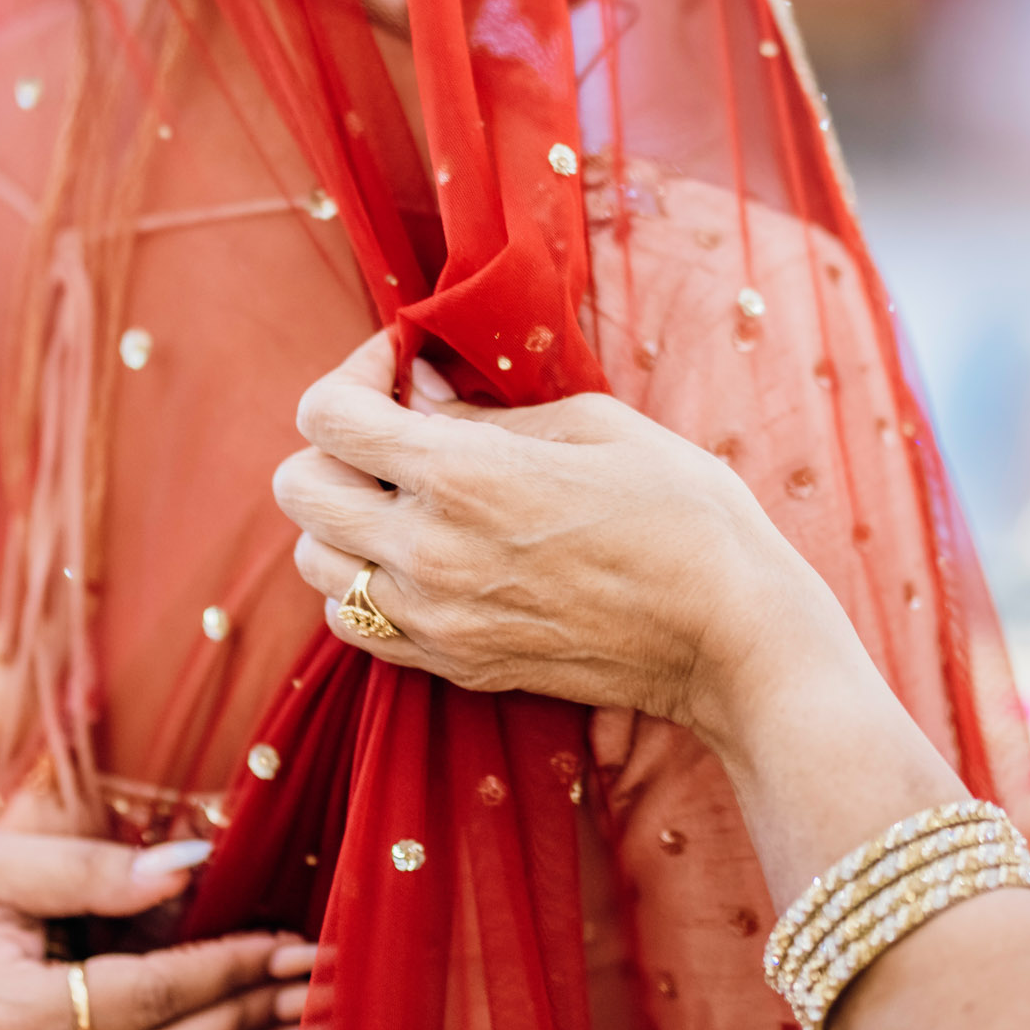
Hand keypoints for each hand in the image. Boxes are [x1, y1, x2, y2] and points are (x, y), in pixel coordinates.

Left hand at [273, 330, 845, 759]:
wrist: (730, 636)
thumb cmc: (684, 512)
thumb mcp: (594, 424)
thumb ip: (487, 411)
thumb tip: (419, 396)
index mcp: (463, 475)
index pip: (327, 416)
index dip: (352, 373)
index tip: (400, 365)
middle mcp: (429, 551)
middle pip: (298, 487)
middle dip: (334, 443)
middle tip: (396, 431)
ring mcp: (435, 619)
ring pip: (314, 561)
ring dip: (342, 518)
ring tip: (406, 498)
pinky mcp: (454, 664)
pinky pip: (353, 623)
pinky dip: (363, 583)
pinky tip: (420, 558)